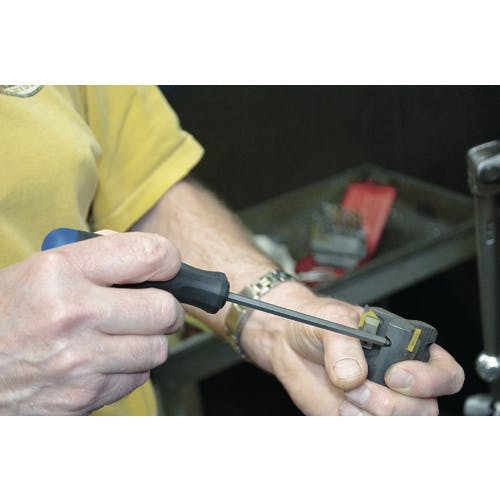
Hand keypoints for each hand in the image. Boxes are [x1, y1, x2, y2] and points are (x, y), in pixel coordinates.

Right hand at [0, 231, 183, 414]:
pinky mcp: (83, 395)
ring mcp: (80, 359)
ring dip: (149, 341)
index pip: (148, 255)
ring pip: (157, 348)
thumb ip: (93, 258)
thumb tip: (145, 258)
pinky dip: (130, 369)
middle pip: (164, 309)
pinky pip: (137, 378)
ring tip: (125, 335)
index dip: (168, 259)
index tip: (166, 267)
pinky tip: (106, 360)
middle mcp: (73, 314)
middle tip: (155, 307)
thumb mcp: (37, 271)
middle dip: (166, 307)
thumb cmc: (3, 315)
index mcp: (60, 271)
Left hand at [240, 282, 463, 414]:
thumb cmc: (317, 322)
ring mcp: (381, 402)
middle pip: (425, 409)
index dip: (429, 380)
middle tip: (356, 386)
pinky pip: (371, 433)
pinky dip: (357, 425)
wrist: (288, 341)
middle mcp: (399, 379)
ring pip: (401, 426)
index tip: (395, 376)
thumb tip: (353, 375)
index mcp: (405, 349)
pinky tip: (340, 408)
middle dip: (389, 403)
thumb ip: (344, 343)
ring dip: (373, 416)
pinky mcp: (359, 418)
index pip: (444, 373)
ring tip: (345, 396)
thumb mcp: (332, 319)